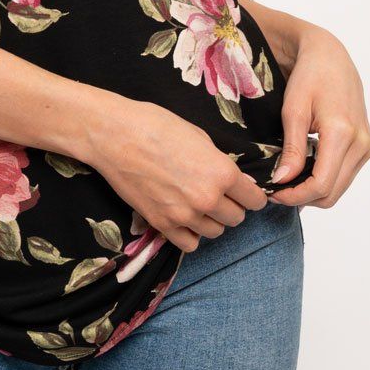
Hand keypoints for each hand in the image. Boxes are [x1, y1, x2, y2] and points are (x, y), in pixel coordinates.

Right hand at [84, 101, 269, 252]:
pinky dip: (190, 234)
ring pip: (214, 232)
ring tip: (196, 202)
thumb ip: (218, 162)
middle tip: (217, 193)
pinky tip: (183, 217)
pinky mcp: (161, 224)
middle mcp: (207, 199)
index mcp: (222, 173)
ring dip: (210, 220)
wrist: (114, 135)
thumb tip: (229, 178)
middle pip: (236, 218)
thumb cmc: (156, 125)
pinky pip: (190, 244)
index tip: (244, 192)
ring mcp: (184, 215)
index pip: (255, 200)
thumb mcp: (199, 136)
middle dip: (230, 206)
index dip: (251, 194)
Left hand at [267, 25, 369, 207]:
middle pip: (331, 193)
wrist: (330, 56)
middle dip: (301, 198)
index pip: (321, 185)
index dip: (294, 196)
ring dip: (312, 192)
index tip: (271, 193)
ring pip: (338, 188)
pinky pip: (344, 176)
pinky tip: (302, 171)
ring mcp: (366, 147)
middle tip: (274, 190)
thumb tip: (283, 181)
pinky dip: (323, 180)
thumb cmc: (309, 76)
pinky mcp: (365, 146)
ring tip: (285, 181)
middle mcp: (361, 144)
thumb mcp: (293, 110)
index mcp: (342, 134)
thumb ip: (292, 149)